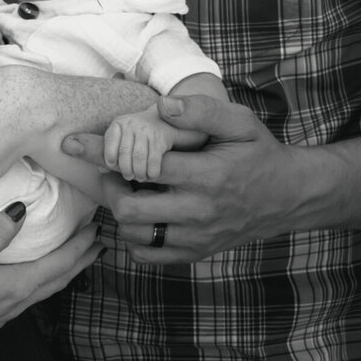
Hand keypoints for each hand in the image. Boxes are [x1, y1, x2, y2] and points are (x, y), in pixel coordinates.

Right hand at [0, 203, 101, 346]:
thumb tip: (23, 209)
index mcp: (13, 288)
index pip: (59, 265)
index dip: (79, 247)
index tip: (96, 230)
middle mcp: (13, 304)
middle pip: (57, 280)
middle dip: (79, 260)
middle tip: (96, 243)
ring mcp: (0, 314)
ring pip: (43, 291)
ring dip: (62, 272)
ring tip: (72, 257)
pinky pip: (27, 297)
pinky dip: (41, 282)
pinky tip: (32, 276)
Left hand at [63, 94, 305, 263]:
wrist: (287, 196)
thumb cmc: (258, 152)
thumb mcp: (239, 122)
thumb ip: (202, 111)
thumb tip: (163, 105)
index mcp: (207, 174)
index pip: (141, 163)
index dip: (101, 152)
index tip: (72, 143)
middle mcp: (199, 211)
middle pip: (129, 209)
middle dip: (109, 186)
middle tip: (112, 170)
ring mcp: (197, 237)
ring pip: (134, 234)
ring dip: (120, 212)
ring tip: (127, 189)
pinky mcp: (195, 253)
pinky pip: (148, 254)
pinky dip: (134, 237)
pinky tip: (141, 213)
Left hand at [102, 104, 174, 181]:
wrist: (161, 120)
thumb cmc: (136, 133)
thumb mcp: (121, 135)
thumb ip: (110, 150)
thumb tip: (102, 170)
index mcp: (119, 123)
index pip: (110, 139)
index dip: (109, 154)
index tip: (112, 165)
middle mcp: (132, 124)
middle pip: (124, 151)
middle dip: (125, 168)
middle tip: (128, 176)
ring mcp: (146, 130)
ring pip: (139, 156)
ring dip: (138, 171)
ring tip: (139, 177)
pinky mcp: (159, 138)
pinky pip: (154, 158)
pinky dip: (152, 170)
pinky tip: (151, 175)